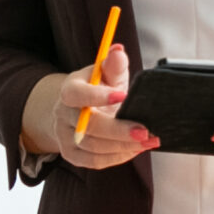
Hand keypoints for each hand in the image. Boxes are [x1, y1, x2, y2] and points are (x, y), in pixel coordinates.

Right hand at [24, 45, 157, 168]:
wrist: (80, 111)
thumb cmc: (99, 88)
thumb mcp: (106, 74)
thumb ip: (113, 65)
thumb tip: (118, 51)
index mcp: (69, 90)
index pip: (77, 94)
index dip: (98, 96)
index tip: (123, 95)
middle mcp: (63, 115)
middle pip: (88, 127)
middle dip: (118, 131)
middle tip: (145, 131)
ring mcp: (66, 137)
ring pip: (94, 147)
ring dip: (124, 146)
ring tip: (149, 140)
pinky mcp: (73, 155)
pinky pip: (95, 162)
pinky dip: (118, 157)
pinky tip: (136, 149)